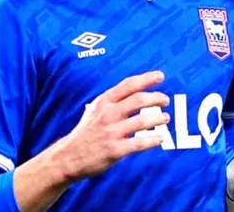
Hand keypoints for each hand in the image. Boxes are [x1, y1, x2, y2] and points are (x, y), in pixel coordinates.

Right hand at [53, 71, 170, 181]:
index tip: (160, 76)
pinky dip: (153, 140)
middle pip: (139, 100)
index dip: (146, 79)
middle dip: (156, 98)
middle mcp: (108, 114)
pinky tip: (160, 138)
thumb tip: (135, 92)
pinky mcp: (114, 150)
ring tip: (165, 118)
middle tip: (165, 100)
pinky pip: (139, 143)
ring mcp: (111, 132)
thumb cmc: (86, 133)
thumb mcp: (94, 110)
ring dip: (158, 118)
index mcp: (103, 102)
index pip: (128, 85)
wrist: (68, 157)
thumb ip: (113, 102)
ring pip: (142, 121)